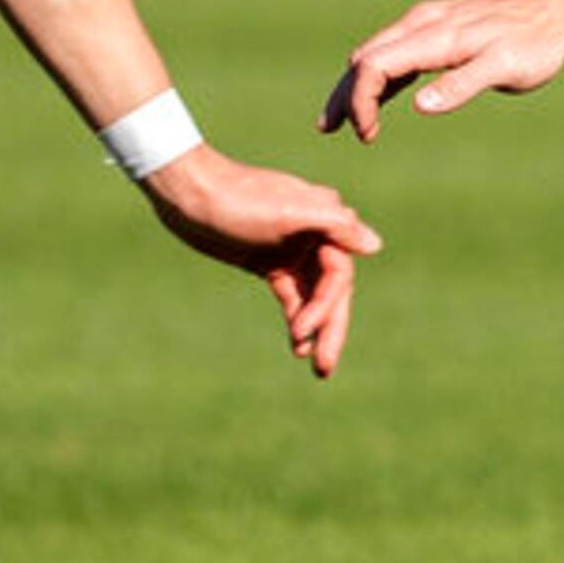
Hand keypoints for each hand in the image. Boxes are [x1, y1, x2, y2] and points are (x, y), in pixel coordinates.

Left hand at [136, 147, 383, 377]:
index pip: (338, 273)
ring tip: (313, 363)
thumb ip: (336, 224)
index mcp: (326, 219)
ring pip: (313, 296)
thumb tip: (374, 245)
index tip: (302, 330)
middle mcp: (316, 235)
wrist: (189, 193)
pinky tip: (297, 342)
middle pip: (331, 290)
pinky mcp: (272, 261)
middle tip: (324, 369)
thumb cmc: (238, 199)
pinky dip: (296, 316)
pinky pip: (293, 295)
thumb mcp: (288, 211)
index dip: (325, 306)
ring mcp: (294, 249)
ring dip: (313, 327)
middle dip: (330, 328)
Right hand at [327, 0, 563, 141]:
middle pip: (365, 58)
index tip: (365, 133)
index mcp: (434, 34)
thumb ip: (462, 85)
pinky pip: (394, 53)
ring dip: (356, 87)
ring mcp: (427, 24)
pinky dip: (377, 78)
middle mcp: (422, 23)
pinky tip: (373, 103)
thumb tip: (419, 106)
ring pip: (375, 54)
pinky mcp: (436, 31)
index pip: (376, 64)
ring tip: (339, 124)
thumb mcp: (505, 69)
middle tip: (332, 131)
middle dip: (345, 95)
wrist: (555, 12)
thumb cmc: (535, 44)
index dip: (361, 100)